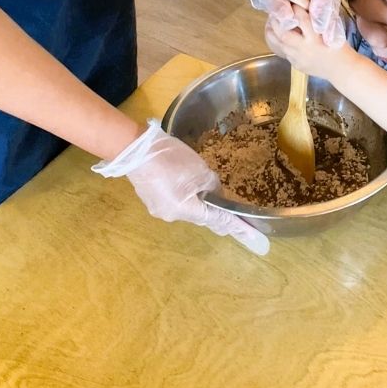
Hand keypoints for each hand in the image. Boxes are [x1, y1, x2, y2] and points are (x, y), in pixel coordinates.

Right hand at [92, 120, 269, 255]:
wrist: (134, 149)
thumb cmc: (170, 159)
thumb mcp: (199, 170)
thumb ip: (213, 188)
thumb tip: (217, 197)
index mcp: (186, 210)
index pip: (218, 221)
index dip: (237, 228)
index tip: (252, 238)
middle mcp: (172, 216)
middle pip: (202, 218)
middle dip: (218, 216)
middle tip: (237, 220)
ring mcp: (159, 209)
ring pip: (187, 210)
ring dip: (199, 205)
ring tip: (209, 195)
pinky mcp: (151, 200)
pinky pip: (175, 202)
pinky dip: (185, 198)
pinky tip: (187, 187)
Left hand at [265, 4, 350, 80]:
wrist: (342, 69)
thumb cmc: (339, 46)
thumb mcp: (331, 30)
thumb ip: (318, 19)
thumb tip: (304, 5)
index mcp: (316, 38)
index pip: (301, 19)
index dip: (295, 9)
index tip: (291, 3)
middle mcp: (306, 48)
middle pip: (284, 33)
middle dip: (277, 21)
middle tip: (274, 13)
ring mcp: (299, 58)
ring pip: (279, 44)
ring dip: (273, 32)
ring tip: (271, 23)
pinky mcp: (296, 65)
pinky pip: (284, 52)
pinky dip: (279, 43)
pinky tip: (279, 36)